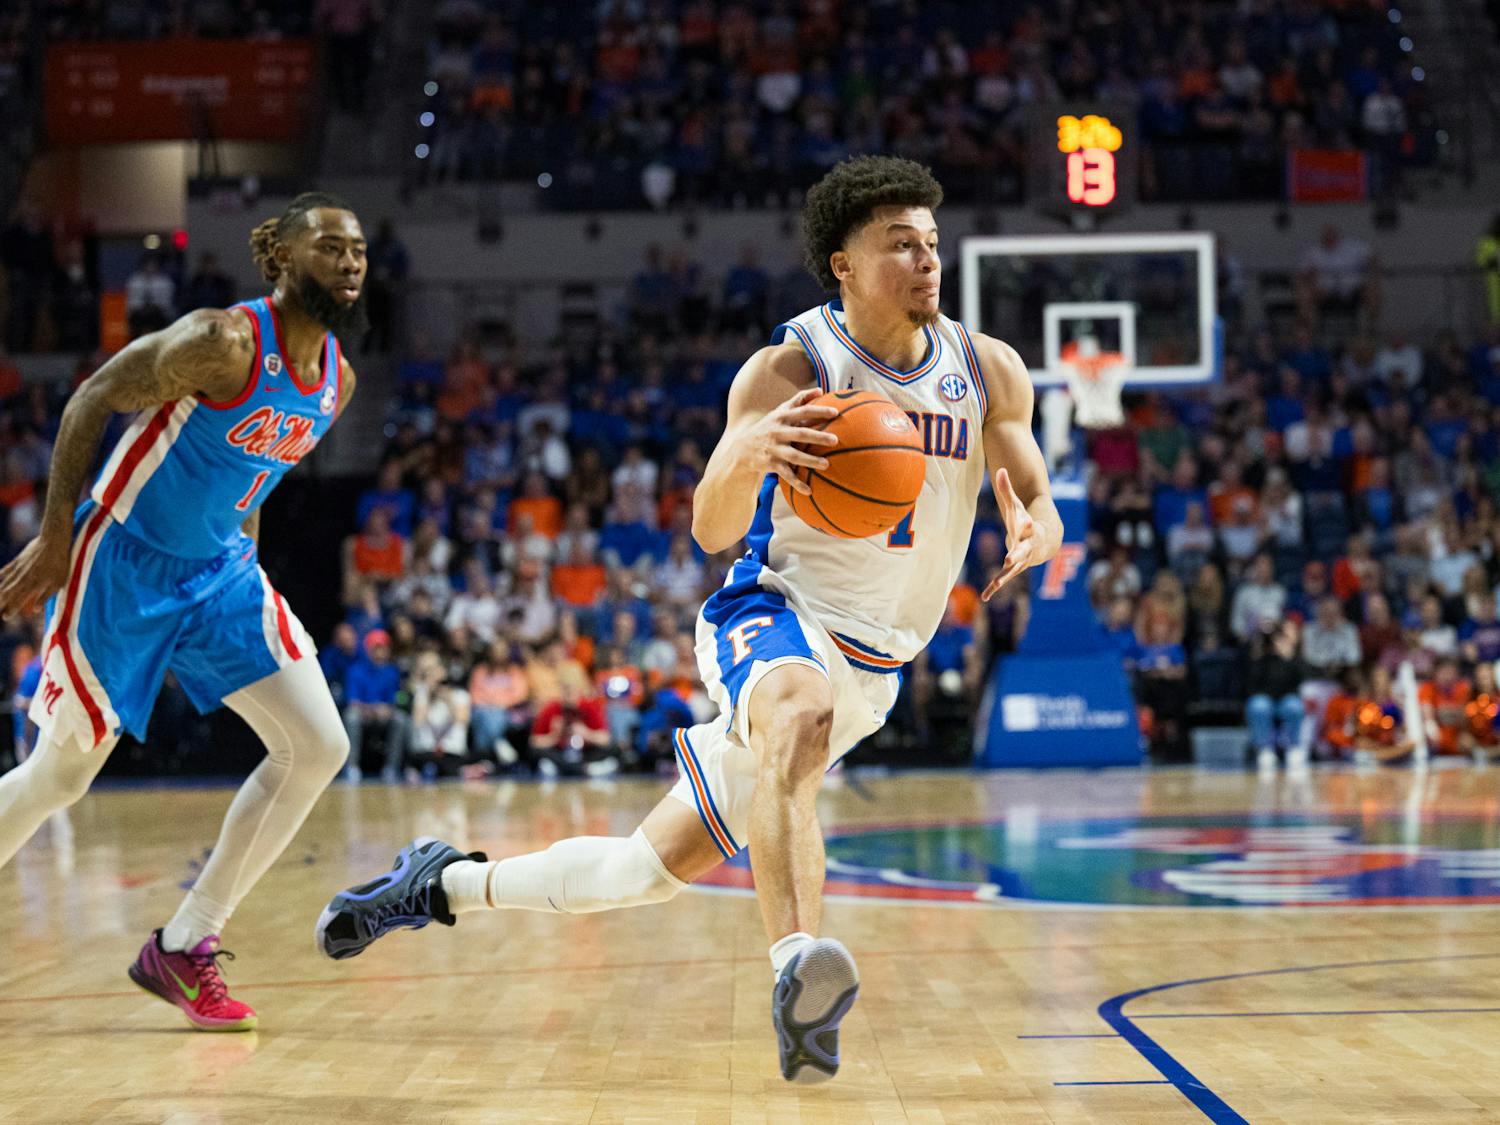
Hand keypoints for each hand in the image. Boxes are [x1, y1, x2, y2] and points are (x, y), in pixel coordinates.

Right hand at [0, 532, 71, 621]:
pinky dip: (0, 575)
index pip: (18, 600)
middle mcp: (22, 578)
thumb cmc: (60, 563)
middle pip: (8, 593)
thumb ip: (45, 596)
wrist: (53, 541)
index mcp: (32, 585)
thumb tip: (36, 610)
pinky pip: (5, 570)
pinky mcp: (18, 561)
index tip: (6, 617)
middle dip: (1, 603)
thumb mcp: (58, 582)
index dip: (11, 609)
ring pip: (4, 583)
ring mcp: (18, 569)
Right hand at [737, 387, 838, 495]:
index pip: (803, 411)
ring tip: (826, 465)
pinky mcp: (772, 464)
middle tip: (835, 439)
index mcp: (782, 417)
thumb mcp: (780, 411)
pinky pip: (786, 475)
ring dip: (810, 460)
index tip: (836, 412)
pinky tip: (810, 491)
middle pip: (800, 433)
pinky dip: (797, 483)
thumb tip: (820, 390)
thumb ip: (799, 400)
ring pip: (794, 455)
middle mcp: (778, 432)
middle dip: (818, 436)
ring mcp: (774, 449)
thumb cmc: (769, 426)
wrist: (742, 448)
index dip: (819, 411)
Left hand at [982, 467, 1039, 602]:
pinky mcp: (1013, 569)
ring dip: (1006, 574)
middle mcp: (1026, 546)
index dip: (1026, 523)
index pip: (1027, 525)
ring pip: (1014, 568)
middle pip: (1022, 550)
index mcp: (1027, 529)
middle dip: (1017, 554)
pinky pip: (1003, 579)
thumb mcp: (1015, 507)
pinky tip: (985, 596)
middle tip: (1010, 558)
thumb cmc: (1025, 522)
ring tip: (998, 581)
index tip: (1027, 521)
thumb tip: (1000, 469)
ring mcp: (1021, 560)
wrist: (1043, 541)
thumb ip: (1007, 491)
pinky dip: (994, 587)